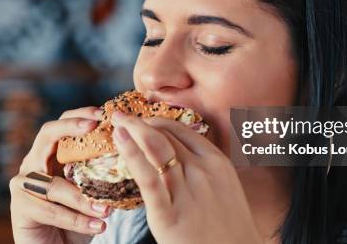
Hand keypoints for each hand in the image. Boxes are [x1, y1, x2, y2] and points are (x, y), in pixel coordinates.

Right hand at [9, 107, 112, 243]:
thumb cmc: (80, 218)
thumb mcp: (94, 190)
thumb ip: (103, 171)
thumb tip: (132, 152)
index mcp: (51, 154)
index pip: (63, 124)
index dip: (80, 115)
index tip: (102, 114)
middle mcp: (34, 163)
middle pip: (47, 134)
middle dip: (71, 128)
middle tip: (95, 128)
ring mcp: (23, 184)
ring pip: (55, 184)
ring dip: (83, 198)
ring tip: (107, 209)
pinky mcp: (20, 207)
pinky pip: (51, 210)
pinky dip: (77, 219)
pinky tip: (99, 225)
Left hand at [110, 111, 262, 243]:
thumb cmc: (230, 229)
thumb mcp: (225, 190)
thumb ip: (205, 170)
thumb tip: (182, 157)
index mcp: (216, 162)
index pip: (180, 130)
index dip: (156, 121)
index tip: (141, 121)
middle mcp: (202, 171)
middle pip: (165, 136)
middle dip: (139, 123)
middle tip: (121, 117)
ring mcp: (186, 191)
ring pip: (156, 148)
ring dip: (132, 130)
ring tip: (116, 121)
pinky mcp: (169, 214)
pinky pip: (148, 177)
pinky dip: (133, 154)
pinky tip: (121, 141)